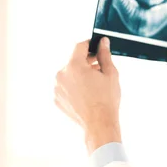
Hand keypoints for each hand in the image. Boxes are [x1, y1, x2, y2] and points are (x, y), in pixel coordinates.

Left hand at [54, 37, 121, 152]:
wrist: (99, 124)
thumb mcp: (110, 74)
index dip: (90, 44)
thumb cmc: (106, 100)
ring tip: (94, 84)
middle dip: (86, 62)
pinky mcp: (57, 99)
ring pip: (69, 74)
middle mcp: (61, 75)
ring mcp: (57, 88)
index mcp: (74, 66)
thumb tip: (103, 42)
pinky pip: (65, 87)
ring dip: (80, 74)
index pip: (80, 46)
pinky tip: (87, 94)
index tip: (96, 46)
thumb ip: (104, 55)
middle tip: (99, 68)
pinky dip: (74, 87)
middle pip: (73, 61)